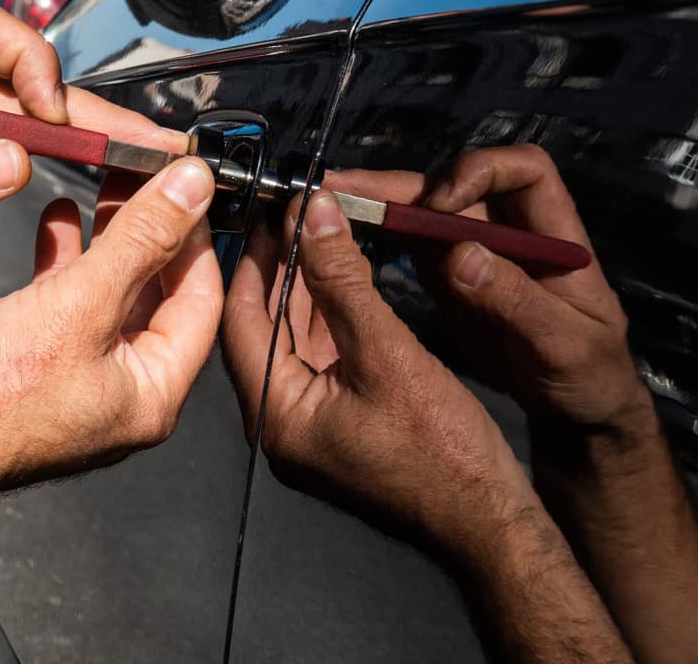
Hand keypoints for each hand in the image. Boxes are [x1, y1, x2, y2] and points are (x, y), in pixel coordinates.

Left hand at [0, 0, 188, 293]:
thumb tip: (9, 163)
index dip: (26, 57)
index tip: (47, 115)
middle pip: (15, 75)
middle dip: (79, 106)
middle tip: (138, 145)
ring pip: (18, 114)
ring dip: (74, 136)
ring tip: (132, 164)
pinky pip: (2, 146)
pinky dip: (45, 160)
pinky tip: (78, 179)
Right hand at [0, 159, 221, 505]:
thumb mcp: (77, 304)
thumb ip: (139, 242)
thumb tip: (190, 191)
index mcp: (152, 394)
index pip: (200, 301)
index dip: (197, 236)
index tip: (189, 186)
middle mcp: (121, 393)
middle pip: (156, 295)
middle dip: (152, 230)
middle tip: (148, 175)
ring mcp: (76, 380)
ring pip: (109, 295)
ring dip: (109, 239)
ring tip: (108, 185)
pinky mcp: (35, 367)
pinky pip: (66, 305)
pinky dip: (65, 261)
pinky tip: (56, 222)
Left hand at [222, 191, 536, 553]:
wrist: (492, 522)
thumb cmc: (444, 454)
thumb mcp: (388, 353)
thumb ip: (344, 282)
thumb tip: (313, 216)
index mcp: (274, 415)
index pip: (241, 320)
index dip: (253, 260)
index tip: (267, 212)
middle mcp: (279, 422)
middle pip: (263, 327)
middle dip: (278, 267)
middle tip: (290, 213)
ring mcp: (308, 424)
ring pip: (293, 339)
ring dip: (304, 286)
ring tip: (313, 230)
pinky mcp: (337, 423)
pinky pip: (320, 357)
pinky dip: (328, 315)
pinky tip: (339, 275)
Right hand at [329, 145, 644, 430]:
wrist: (578, 408)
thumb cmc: (589, 373)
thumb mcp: (563, 344)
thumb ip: (516, 300)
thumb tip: (460, 255)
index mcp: (554, 233)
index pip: (523, 170)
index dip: (480, 172)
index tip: (442, 203)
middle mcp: (510, 230)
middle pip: (455, 185)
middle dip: (401, 184)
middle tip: (342, 187)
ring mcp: (475, 249)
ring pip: (424, 210)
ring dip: (377, 204)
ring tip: (324, 203)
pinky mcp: (448, 273)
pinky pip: (409, 242)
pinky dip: (375, 234)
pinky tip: (335, 236)